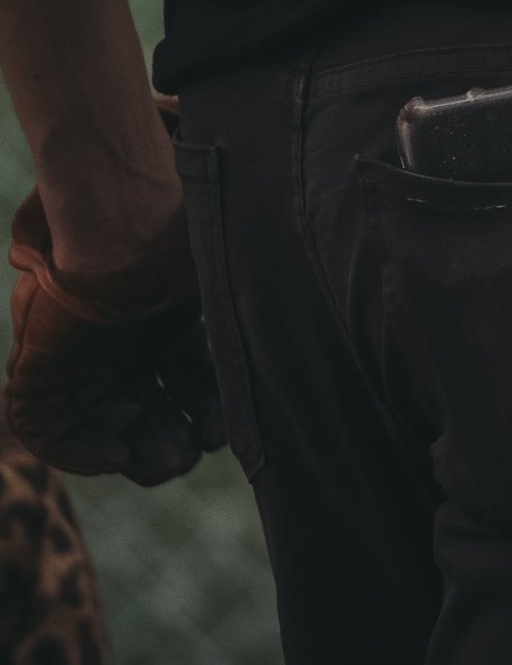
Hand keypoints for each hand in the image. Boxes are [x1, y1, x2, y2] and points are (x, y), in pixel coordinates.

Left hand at [6, 190, 224, 483]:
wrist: (122, 228)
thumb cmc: (179, 253)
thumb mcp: (226, 285)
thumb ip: (248, 317)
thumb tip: (290, 347)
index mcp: (164, 317)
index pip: (185, 374)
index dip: (204, 408)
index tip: (221, 433)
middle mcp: (122, 338)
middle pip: (144, 404)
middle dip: (171, 439)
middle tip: (193, 455)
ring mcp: (79, 355)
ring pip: (99, 422)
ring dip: (133, 452)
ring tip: (167, 465)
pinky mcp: (39, 369)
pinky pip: (48, 429)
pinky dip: (80, 452)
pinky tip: (118, 454)